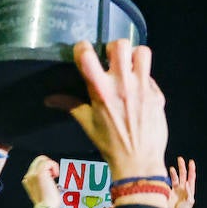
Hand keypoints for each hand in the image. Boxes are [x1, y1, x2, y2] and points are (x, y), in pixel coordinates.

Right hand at [22, 156, 67, 207]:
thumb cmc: (47, 207)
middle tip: (54, 175)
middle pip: (38, 160)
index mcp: (28, 182)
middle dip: (48, 165)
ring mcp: (33, 175)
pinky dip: (54, 166)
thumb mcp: (45, 196)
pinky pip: (47, 162)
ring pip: (41, 159)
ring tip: (55, 175)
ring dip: (51, 165)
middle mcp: (29, 177)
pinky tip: (56, 175)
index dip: (46, 170)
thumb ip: (46, 189)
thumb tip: (56, 192)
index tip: (52, 178)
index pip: (35, 167)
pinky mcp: (39, 173)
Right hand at [46, 40, 166, 181]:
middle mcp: (122, 85)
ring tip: (130, 67)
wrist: (139, 162)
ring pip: (142, 52)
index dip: (83, 48)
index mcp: (101, 91)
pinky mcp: (157, 95)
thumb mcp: (87, 123)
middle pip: (119, 45)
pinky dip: (145, 79)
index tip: (84, 52)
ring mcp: (142, 88)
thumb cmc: (110, 143)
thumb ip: (70, 105)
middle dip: (114, 48)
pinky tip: (140, 91)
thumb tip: (49, 99)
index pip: (86, 55)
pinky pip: (151, 75)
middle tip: (112, 60)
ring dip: (134, 56)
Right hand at [169, 157, 196, 207]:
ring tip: (171, 168)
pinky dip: (168, 178)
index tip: (191, 162)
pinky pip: (168, 183)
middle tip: (180, 159)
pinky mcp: (168, 192)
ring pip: (175, 178)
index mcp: (189, 190)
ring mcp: (175, 189)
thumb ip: (189, 193)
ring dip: (174, 172)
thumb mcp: (189, 202)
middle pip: (183, 175)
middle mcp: (182, 188)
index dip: (191, 169)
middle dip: (182, 167)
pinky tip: (166, 175)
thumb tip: (187, 183)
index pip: (191, 177)